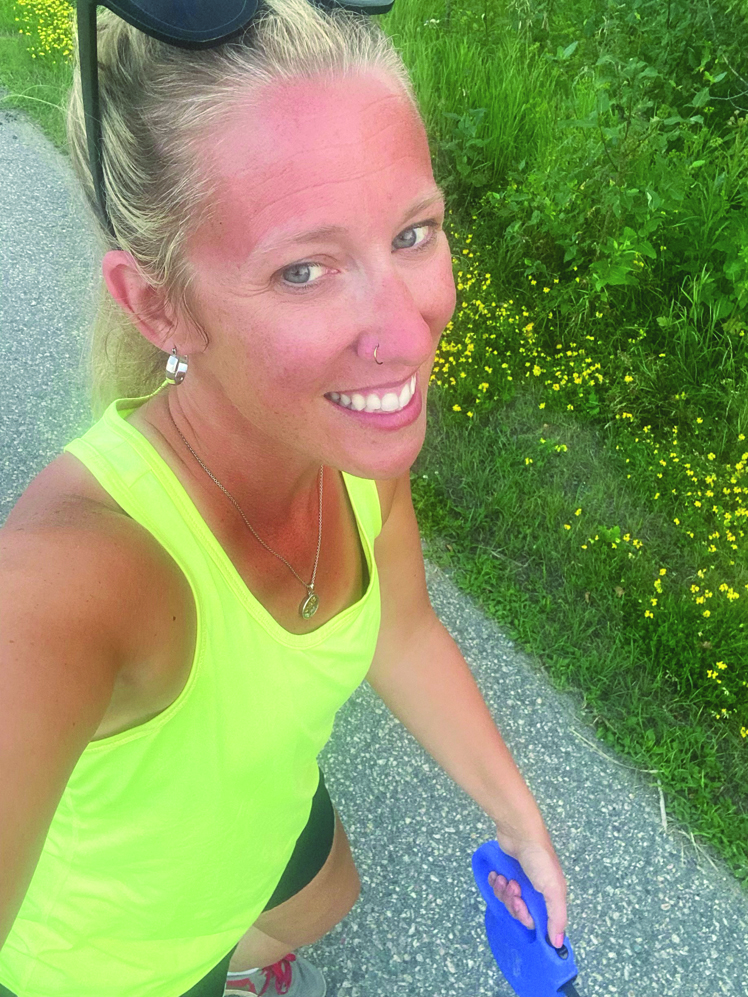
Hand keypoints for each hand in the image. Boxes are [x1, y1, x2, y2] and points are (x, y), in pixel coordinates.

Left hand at [488, 829, 567, 948]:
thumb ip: (557, 918)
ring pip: (506, 900)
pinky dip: (495, 882)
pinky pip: (497, 887)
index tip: (520, 905)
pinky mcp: (505, 872)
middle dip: (512, 901)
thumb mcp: (554, 889)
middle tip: (513, 886)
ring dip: (503, 890)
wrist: (519, 831)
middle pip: (518, 911)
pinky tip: (497, 873)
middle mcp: (534, 892)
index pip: (535, 921)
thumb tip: (558, 944)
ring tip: (505, 877)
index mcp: (548, 898)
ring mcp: (519, 881)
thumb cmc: (539, 860)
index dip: (525, 916)